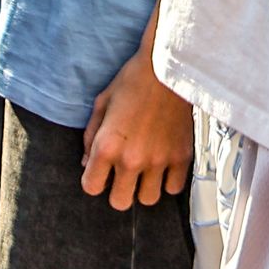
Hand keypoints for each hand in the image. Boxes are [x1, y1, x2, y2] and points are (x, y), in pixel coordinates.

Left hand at [81, 51, 193, 209]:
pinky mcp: (182, 157)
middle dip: (118, 191)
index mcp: (108, 146)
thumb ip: (91, 137)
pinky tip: (164, 165)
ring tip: (145, 170)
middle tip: (123, 175)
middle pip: (120, 202)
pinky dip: (168, 181)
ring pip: (148, 199)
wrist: (170, 66)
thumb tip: (87, 164)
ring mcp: (159, 160)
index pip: (91, 188)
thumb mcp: (102, 103)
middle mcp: (132, 159)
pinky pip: (173, 188)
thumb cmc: (133, 80)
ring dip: (144, 187)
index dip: (94, 180)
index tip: (101, 172)